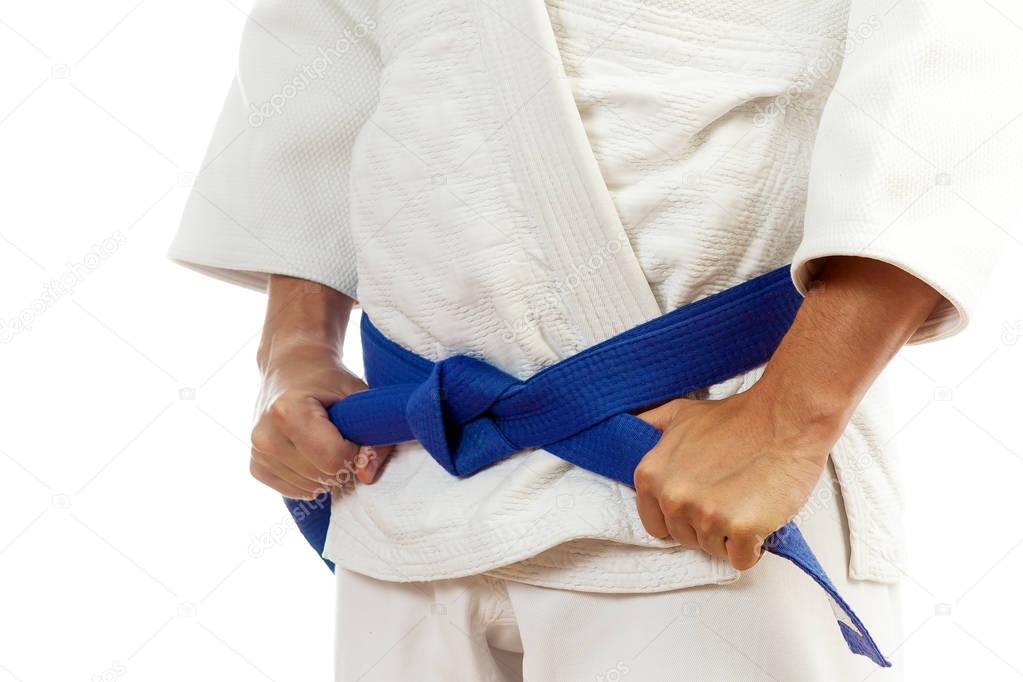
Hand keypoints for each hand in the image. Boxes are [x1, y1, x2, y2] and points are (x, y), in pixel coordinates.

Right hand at [250, 275, 392, 499]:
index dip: (355, 452)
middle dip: (342, 462)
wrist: (292, 368)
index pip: (332, 459)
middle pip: (322, 476)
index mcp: (288, 412)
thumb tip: (366, 476)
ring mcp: (257, 453)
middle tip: (340, 435)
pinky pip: (296, 491)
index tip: (355, 434)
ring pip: (310, 487)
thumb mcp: (359, 396)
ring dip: (327, 472)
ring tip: (323, 440)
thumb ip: (373, 436)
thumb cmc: (329, 380)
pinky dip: (311, 478)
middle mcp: (265, 435)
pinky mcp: (256, 467)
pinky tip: (310, 451)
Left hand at [633, 385, 833, 570]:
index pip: (655, 524)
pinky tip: (759, 517)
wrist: (784, 419)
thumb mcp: (678, 414)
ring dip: (730, 536)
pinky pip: (741, 560)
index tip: (698, 504)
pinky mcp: (740, 529)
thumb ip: (650, 426)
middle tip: (729, 497)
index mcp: (652, 476)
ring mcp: (706, 516)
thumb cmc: (737, 417)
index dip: (680, 516)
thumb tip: (627, 429)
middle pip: (685, 539)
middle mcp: (673, 498)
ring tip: (746, 502)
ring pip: (713, 551)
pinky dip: (753, 547)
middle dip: (706, 525)